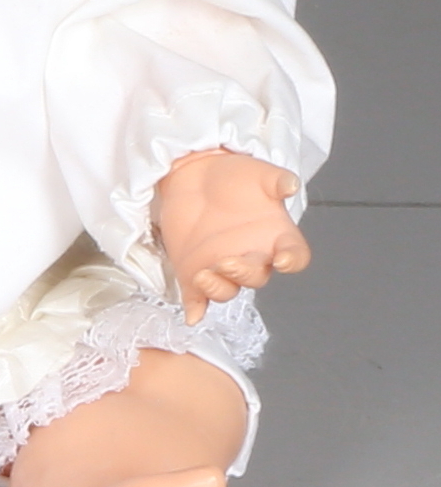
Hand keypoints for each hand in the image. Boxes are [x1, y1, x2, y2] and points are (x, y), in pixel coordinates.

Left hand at [153, 148, 309, 323]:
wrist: (196, 174)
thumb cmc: (235, 176)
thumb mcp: (258, 172)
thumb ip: (276, 179)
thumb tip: (291, 184)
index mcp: (276, 236)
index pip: (294, 255)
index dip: (292, 260)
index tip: (284, 259)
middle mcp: (254, 256)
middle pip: (256, 276)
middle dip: (243, 273)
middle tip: (227, 261)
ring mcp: (224, 267)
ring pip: (227, 288)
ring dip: (218, 288)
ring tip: (203, 275)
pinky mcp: (195, 271)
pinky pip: (197, 297)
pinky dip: (195, 307)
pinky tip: (191, 314)